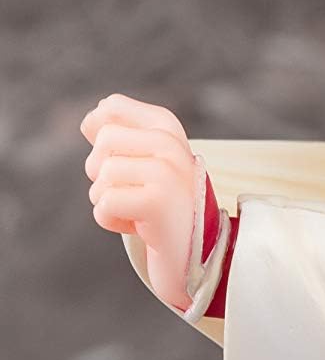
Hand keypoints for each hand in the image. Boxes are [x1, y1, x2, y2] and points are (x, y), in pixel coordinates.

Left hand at [80, 93, 203, 309]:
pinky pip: (105, 203)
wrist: (196, 252)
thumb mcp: (145, 163)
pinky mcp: (157, 202)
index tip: (128, 163)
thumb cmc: (164, 206)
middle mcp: (172, 144)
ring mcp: (167, 172)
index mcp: (168, 129)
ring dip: (107, 200)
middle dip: (103, 172)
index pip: (112, 107)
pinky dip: (111, 220)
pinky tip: (138, 225)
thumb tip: (92, 117)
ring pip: (102, 174)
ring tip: (137, 210)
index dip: (102, 139)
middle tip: (132, 192)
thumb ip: (120, 135)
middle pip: (103, 140)